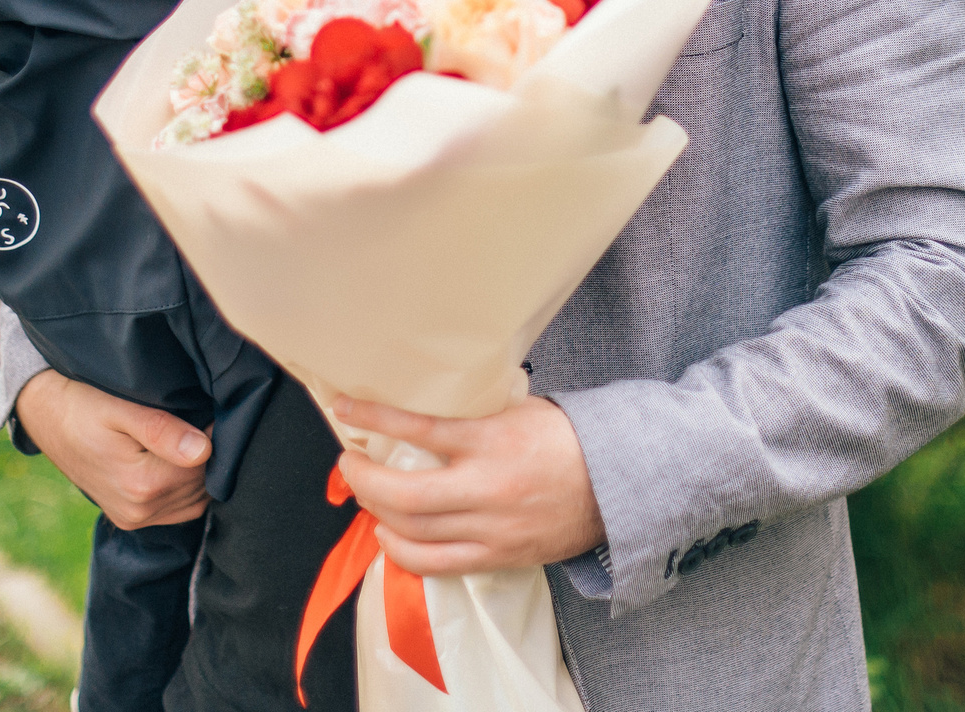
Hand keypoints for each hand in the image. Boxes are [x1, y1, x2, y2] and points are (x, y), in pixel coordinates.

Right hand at [15, 369, 210, 528]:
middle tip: (201, 419)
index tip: (212, 410)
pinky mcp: (130, 519)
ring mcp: (134, 519)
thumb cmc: (82, 404)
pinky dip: (186, 489)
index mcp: (142, 483)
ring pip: (194, 499)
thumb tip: (202, 450)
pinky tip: (179, 462)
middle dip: (209, 454)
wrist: (45, 415)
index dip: (215, 434)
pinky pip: (177, 510)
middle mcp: (140, 510)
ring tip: (189, 437)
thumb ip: (161, 430)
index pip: (206, 464)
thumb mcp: (119, 408)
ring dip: (199, 473)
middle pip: (202, 483)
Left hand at [332, 394, 605, 575]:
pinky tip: (388, 535)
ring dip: (377, 513)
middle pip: (404, 495)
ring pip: (414, 532)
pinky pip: (436, 564)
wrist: (619, 485)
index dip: (375, 419)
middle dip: (363, 480)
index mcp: (494, 441)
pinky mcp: (497, 556)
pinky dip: (402, 551)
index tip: (345, 410)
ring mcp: (491, 528)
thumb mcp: (522, 409)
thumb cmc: (569, 440)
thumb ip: (475, 413)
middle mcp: (488, 488)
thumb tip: (427, 402)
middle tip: (350, 462)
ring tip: (366, 494)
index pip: (420, 429)